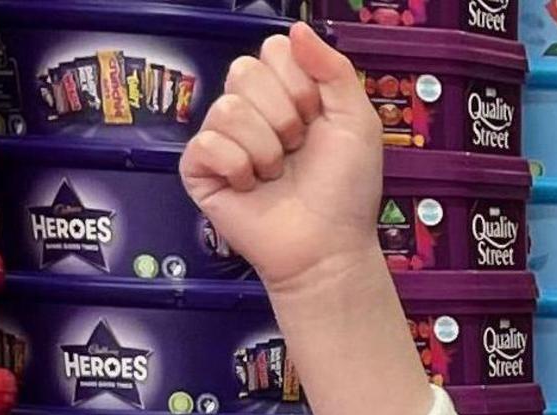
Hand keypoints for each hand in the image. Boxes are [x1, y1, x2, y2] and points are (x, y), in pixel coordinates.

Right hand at [180, 25, 388, 297]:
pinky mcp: (199, 167)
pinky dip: (239, 168)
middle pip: (244, 71)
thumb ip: (333, 68)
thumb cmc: (345, 189)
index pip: (273, 49)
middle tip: (298, 148)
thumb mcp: (357, 121)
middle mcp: (249, 108)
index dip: (301, 85)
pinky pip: (207, 143)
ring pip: (228, 109)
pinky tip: (252, 187)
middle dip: (284, 115)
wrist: (328, 244)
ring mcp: (221, 136)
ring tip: (277, 173)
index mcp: (284, 91)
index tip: (319, 119)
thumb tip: (296, 27)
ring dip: (266, 149)